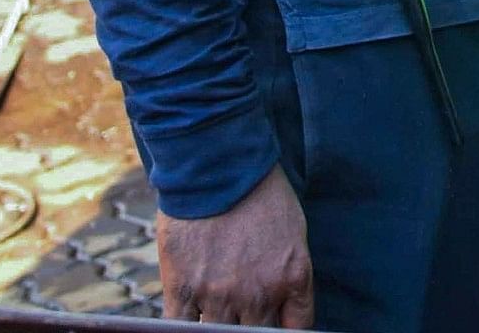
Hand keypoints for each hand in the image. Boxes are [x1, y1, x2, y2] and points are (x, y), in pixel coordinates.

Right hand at [158, 162, 313, 326]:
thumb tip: (283, 304)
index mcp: (292, 278)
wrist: (216, 163)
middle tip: (243, 309)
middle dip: (252, 326)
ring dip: (220, 324)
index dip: (284, 330)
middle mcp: (259, 293)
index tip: (274, 324)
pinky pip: (182, 328)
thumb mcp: (293, 231)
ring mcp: (219, 294)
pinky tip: (190, 318)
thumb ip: (289, 273)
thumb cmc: (258, 190)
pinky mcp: (183, 289)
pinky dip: (186, 328)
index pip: (296, 329)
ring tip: (218, 305)